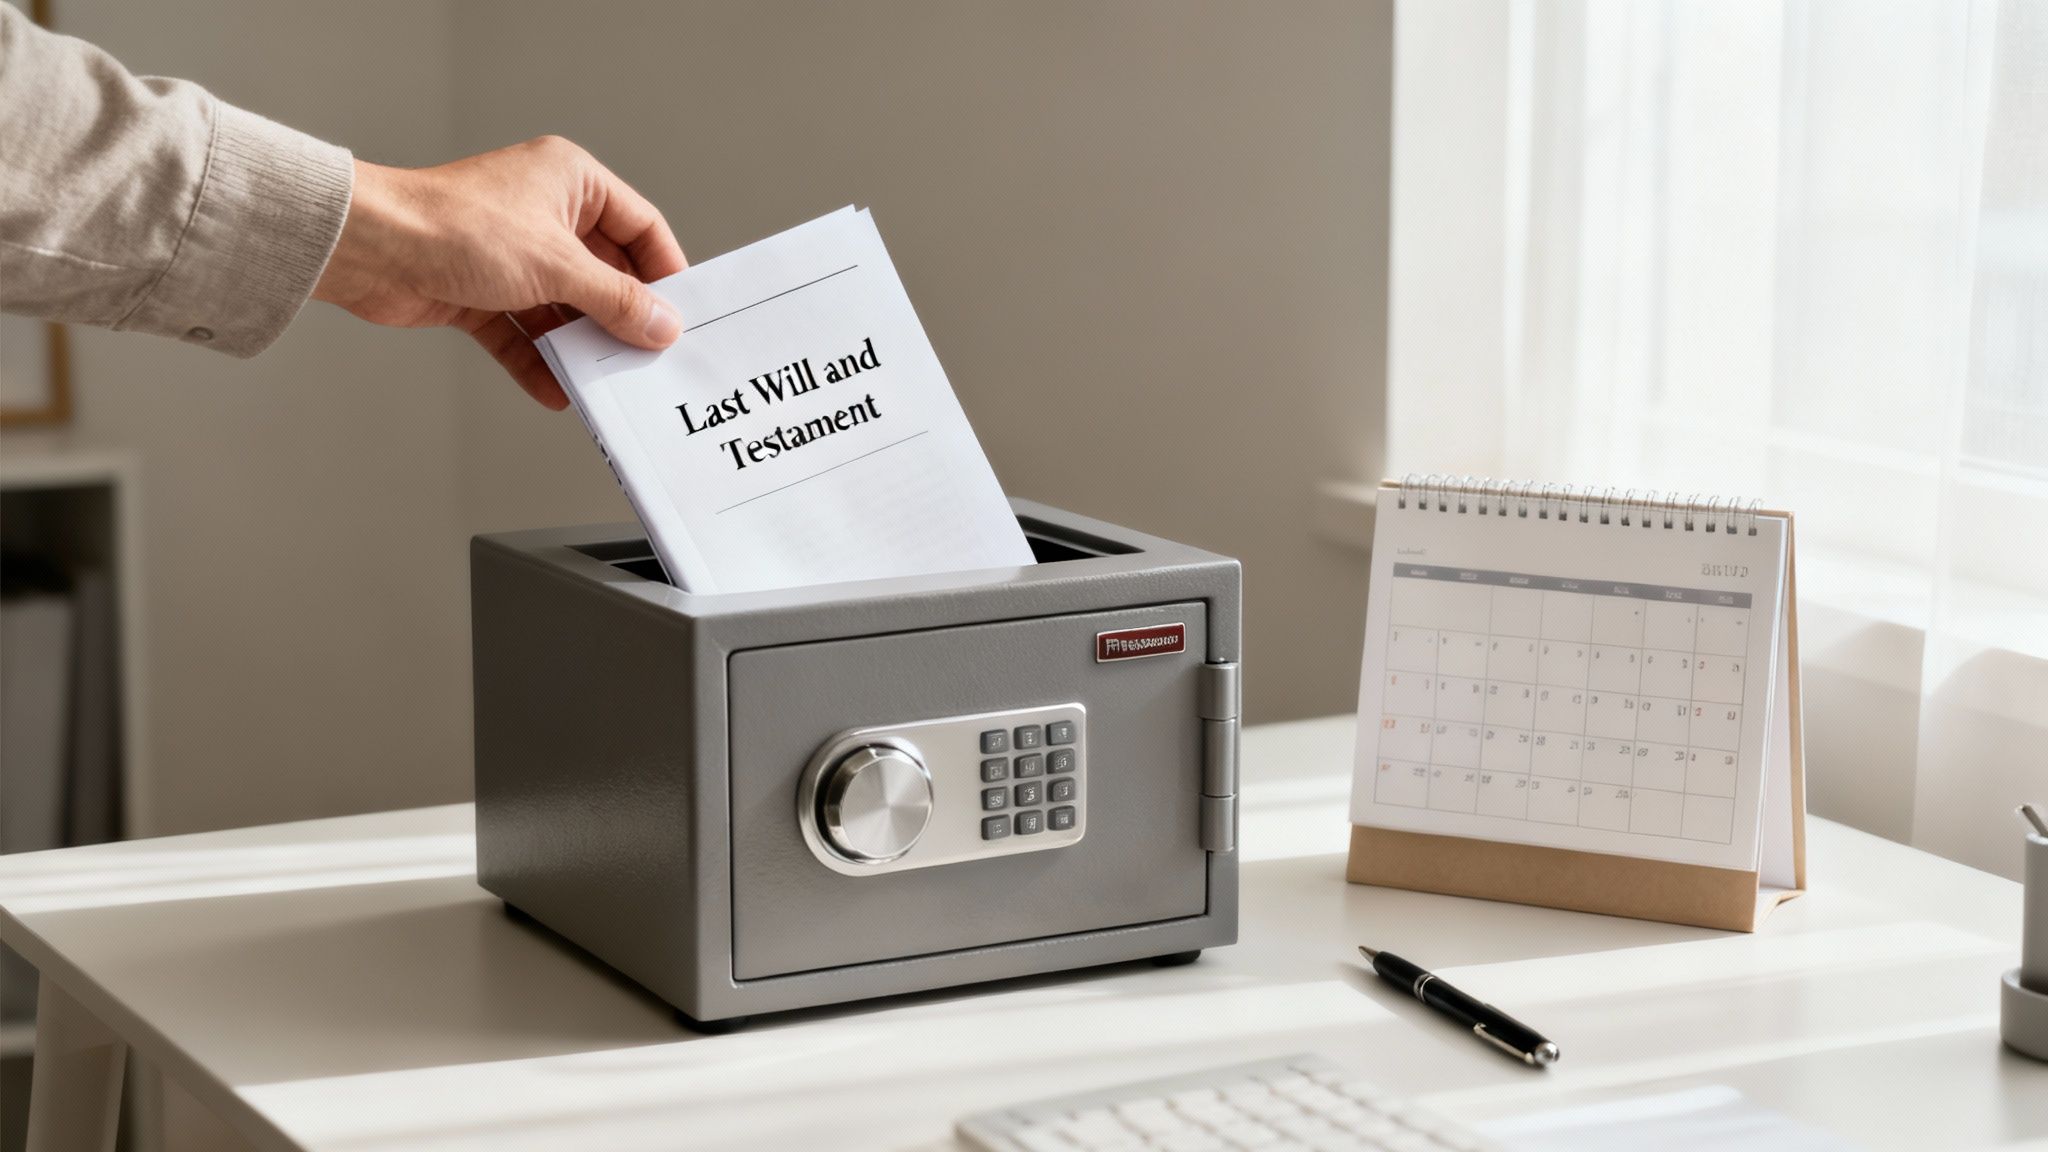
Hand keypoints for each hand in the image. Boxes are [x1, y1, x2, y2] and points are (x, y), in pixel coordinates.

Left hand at [313, 136, 685, 408]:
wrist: (369, 247)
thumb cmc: (456, 227)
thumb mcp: (557, 266)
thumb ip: (616, 301)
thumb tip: (662, 327)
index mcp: (570, 182)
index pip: (640, 227)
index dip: (664, 272)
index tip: (681, 316)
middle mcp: (543, 212)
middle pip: (603, 273)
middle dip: (621, 318)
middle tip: (649, 357)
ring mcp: (511, 254)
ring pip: (563, 307)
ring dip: (580, 344)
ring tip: (606, 380)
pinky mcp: (480, 290)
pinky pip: (522, 331)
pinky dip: (538, 360)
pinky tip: (556, 390)